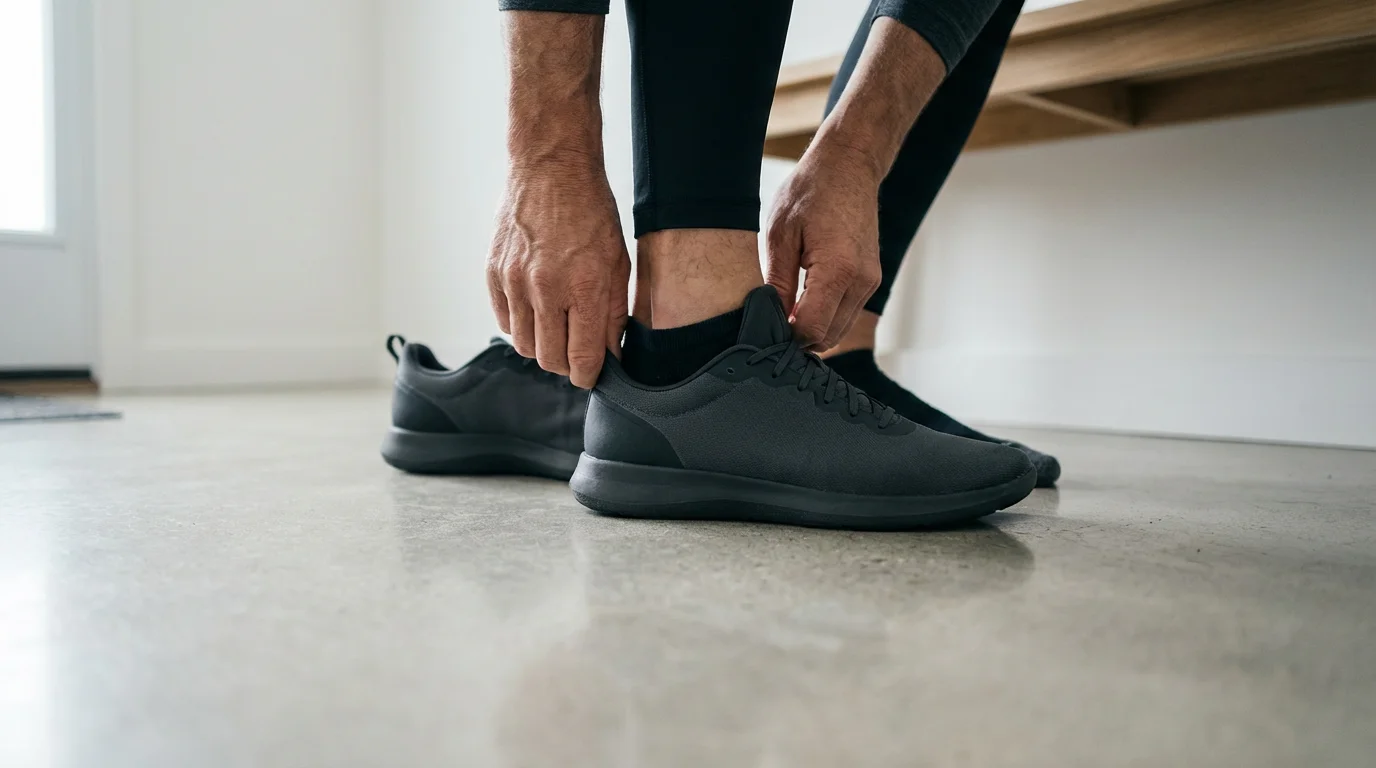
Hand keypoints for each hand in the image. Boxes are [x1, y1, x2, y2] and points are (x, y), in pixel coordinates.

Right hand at [487, 161, 630, 388]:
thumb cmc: (591, 211)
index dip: (589, 376)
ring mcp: (514, 281)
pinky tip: (537, 309)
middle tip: (577, 352)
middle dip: (567, 364)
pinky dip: (520, 324)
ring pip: (524, 345)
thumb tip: (611, 354)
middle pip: (550, 359)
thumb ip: (614, 312)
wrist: (551, 168)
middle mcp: (545, 288)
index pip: (583, 358)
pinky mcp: (493, 272)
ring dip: (542, 346)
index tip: (593, 376)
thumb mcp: (617, 261)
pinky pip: (504, 321)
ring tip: (557, 328)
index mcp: (583, 286)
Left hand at [764, 147, 882, 351]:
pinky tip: (803, 302)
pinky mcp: (872, 278)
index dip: (785, 338)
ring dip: (813, 329)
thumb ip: (777, 283)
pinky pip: (847, 313)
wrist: (849, 165)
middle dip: (798, 339)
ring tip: (785, 312)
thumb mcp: (780, 235)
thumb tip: (771, 320)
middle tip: (770, 325)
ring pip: (839, 330)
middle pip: (828, 337)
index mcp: (837, 270)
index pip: (811, 330)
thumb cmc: (811, 192)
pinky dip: (826, 317)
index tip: (765, 329)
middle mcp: (861, 281)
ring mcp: (871, 281)